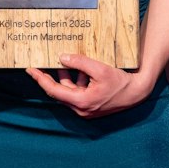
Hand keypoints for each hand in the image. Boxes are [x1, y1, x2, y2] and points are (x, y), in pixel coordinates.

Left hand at [27, 54, 151, 117]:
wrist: (137, 92)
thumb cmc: (121, 82)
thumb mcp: (100, 68)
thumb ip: (80, 62)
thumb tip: (62, 58)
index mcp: (81, 102)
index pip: (53, 90)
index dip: (40, 79)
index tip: (30, 70)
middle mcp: (81, 109)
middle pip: (59, 91)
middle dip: (52, 76)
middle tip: (42, 64)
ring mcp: (86, 109)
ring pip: (69, 91)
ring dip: (67, 77)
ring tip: (66, 62)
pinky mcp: (91, 106)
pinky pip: (78, 92)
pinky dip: (77, 81)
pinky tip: (82, 69)